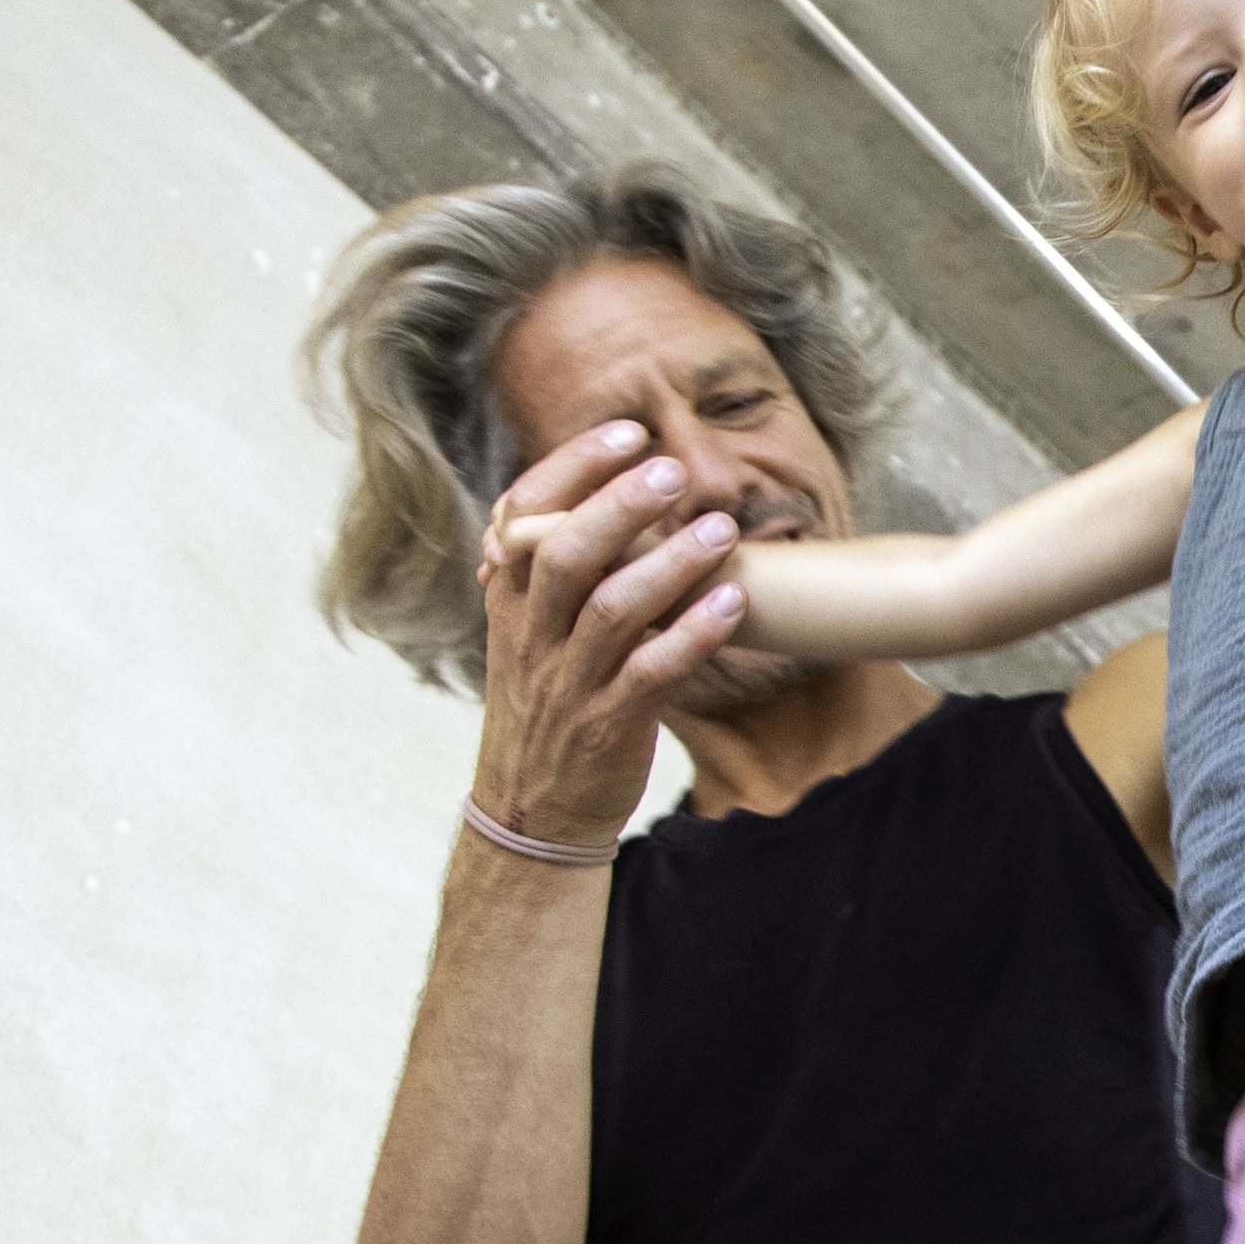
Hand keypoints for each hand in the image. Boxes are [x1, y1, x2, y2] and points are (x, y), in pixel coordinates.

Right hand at [470, 420, 746, 846]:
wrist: (532, 811)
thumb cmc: (549, 706)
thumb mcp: (532, 634)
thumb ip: (558, 571)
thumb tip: (604, 493)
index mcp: (511, 602)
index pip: (526, 516)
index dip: (575, 468)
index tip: (628, 432)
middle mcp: (534, 636)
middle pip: (566, 554)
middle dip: (619, 506)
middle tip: (673, 469)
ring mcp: (570, 683)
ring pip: (612, 611)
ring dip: (669, 565)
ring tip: (722, 529)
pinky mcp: (609, 726)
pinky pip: (652, 674)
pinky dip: (694, 634)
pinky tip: (733, 602)